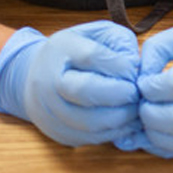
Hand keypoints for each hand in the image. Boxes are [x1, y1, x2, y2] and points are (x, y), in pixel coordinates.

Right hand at [0, 21, 141, 147]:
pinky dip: (115, 132)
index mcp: (59, 49)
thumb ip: (118, 41)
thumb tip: (135, 66)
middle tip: (135, 92)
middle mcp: (48, 80)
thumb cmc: (74, 55)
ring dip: (122, 117)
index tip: (134, 70)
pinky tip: (126, 122)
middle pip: (85, 90)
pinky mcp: (59, 132)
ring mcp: (50, 110)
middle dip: (120, 94)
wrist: (37, 78)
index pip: (91, 56)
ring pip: (90, 121)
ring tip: (134, 108)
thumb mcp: (94, 34)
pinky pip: (91, 138)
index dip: (119, 65)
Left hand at [134, 24, 172, 158]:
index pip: (170, 87)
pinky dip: (162, 145)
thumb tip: (138, 77)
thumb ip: (157, 48)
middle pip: (172, 120)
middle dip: (146, 113)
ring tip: (150, 115)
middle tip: (144, 102)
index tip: (146, 82)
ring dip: (151, 133)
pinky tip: (156, 130)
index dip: (147, 86)